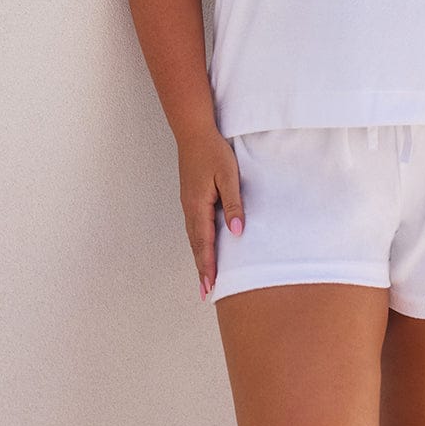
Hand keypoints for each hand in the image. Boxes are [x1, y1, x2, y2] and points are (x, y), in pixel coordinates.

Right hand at [177, 127, 244, 300]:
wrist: (194, 133)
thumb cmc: (213, 151)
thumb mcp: (228, 175)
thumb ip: (233, 203)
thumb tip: (236, 232)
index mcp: (198, 206)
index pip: (204, 242)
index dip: (208, 265)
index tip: (210, 285)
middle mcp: (190, 208)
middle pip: (196, 245)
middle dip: (201, 269)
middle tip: (205, 292)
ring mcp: (188, 203)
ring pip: (194, 237)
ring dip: (199, 258)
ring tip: (205, 277)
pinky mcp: (191, 198)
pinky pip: (194, 227)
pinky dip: (198, 243)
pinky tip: (203, 248)